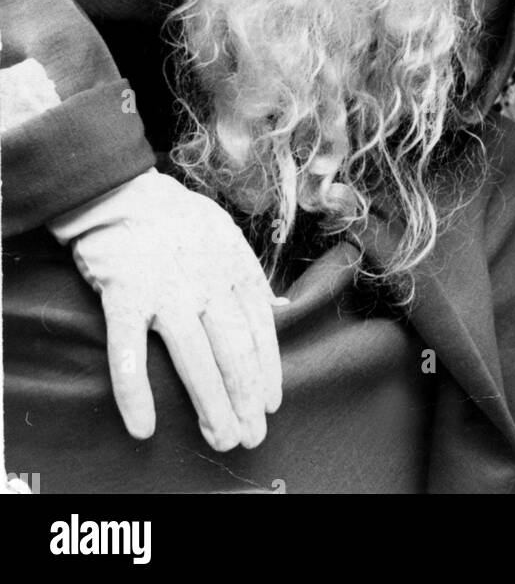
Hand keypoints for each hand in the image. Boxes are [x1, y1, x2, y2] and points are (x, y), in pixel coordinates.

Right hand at [48, 169, 282, 451]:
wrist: (120, 192)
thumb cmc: (175, 217)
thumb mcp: (225, 233)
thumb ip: (248, 273)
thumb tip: (278, 307)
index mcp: (234, 266)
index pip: (260, 329)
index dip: (267, 371)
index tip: (270, 404)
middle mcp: (207, 281)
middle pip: (234, 351)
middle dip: (246, 399)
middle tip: (250, 436)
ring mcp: (166, 290)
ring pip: (194, 359)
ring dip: (210, 405)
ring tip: (221, 438)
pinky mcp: (124, 296)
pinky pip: (129, 354)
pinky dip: (135, 394)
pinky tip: (143, 426)